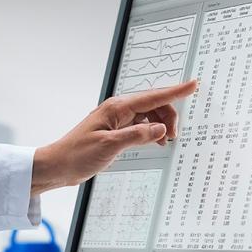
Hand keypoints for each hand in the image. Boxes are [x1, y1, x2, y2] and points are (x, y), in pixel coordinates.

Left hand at [30, 80, 197, 194]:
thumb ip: (137, 136)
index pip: (153, 97)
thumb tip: (160, 129)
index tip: (193, 85)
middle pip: (154, 105)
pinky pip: (140, 126)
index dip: (176, 91)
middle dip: (168, 117)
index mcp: (117, 108)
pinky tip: (154, 143)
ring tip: (165, 142)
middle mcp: (118, 110)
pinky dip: (150, 133)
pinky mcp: (115, 132)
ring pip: (148, 116)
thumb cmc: (77, 155)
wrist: (59, 166)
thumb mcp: (110, 146)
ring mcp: (116, 121)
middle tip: (173, 137)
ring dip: (160, 126)